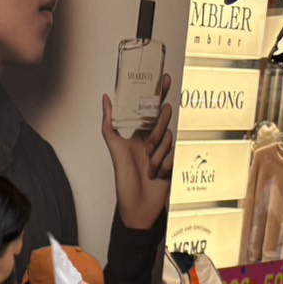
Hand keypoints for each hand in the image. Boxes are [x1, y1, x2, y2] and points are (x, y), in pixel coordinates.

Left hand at [101, 72, 174, 229]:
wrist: (137, 206)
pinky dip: (165, 165)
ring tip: (149, 168)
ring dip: (157, 155)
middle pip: (164, 120)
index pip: (152, 108)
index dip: (160, 92)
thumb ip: (110, 123)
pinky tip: (158, 176)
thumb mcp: (115, 148)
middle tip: (148, 145)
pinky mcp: (176, 161)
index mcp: (140, 133)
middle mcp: (154, 139)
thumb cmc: (124, 179)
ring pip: (170, 138)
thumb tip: (106, 98)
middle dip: (158, 129)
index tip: (165, 77)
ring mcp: (167, 150)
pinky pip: (176, 154)